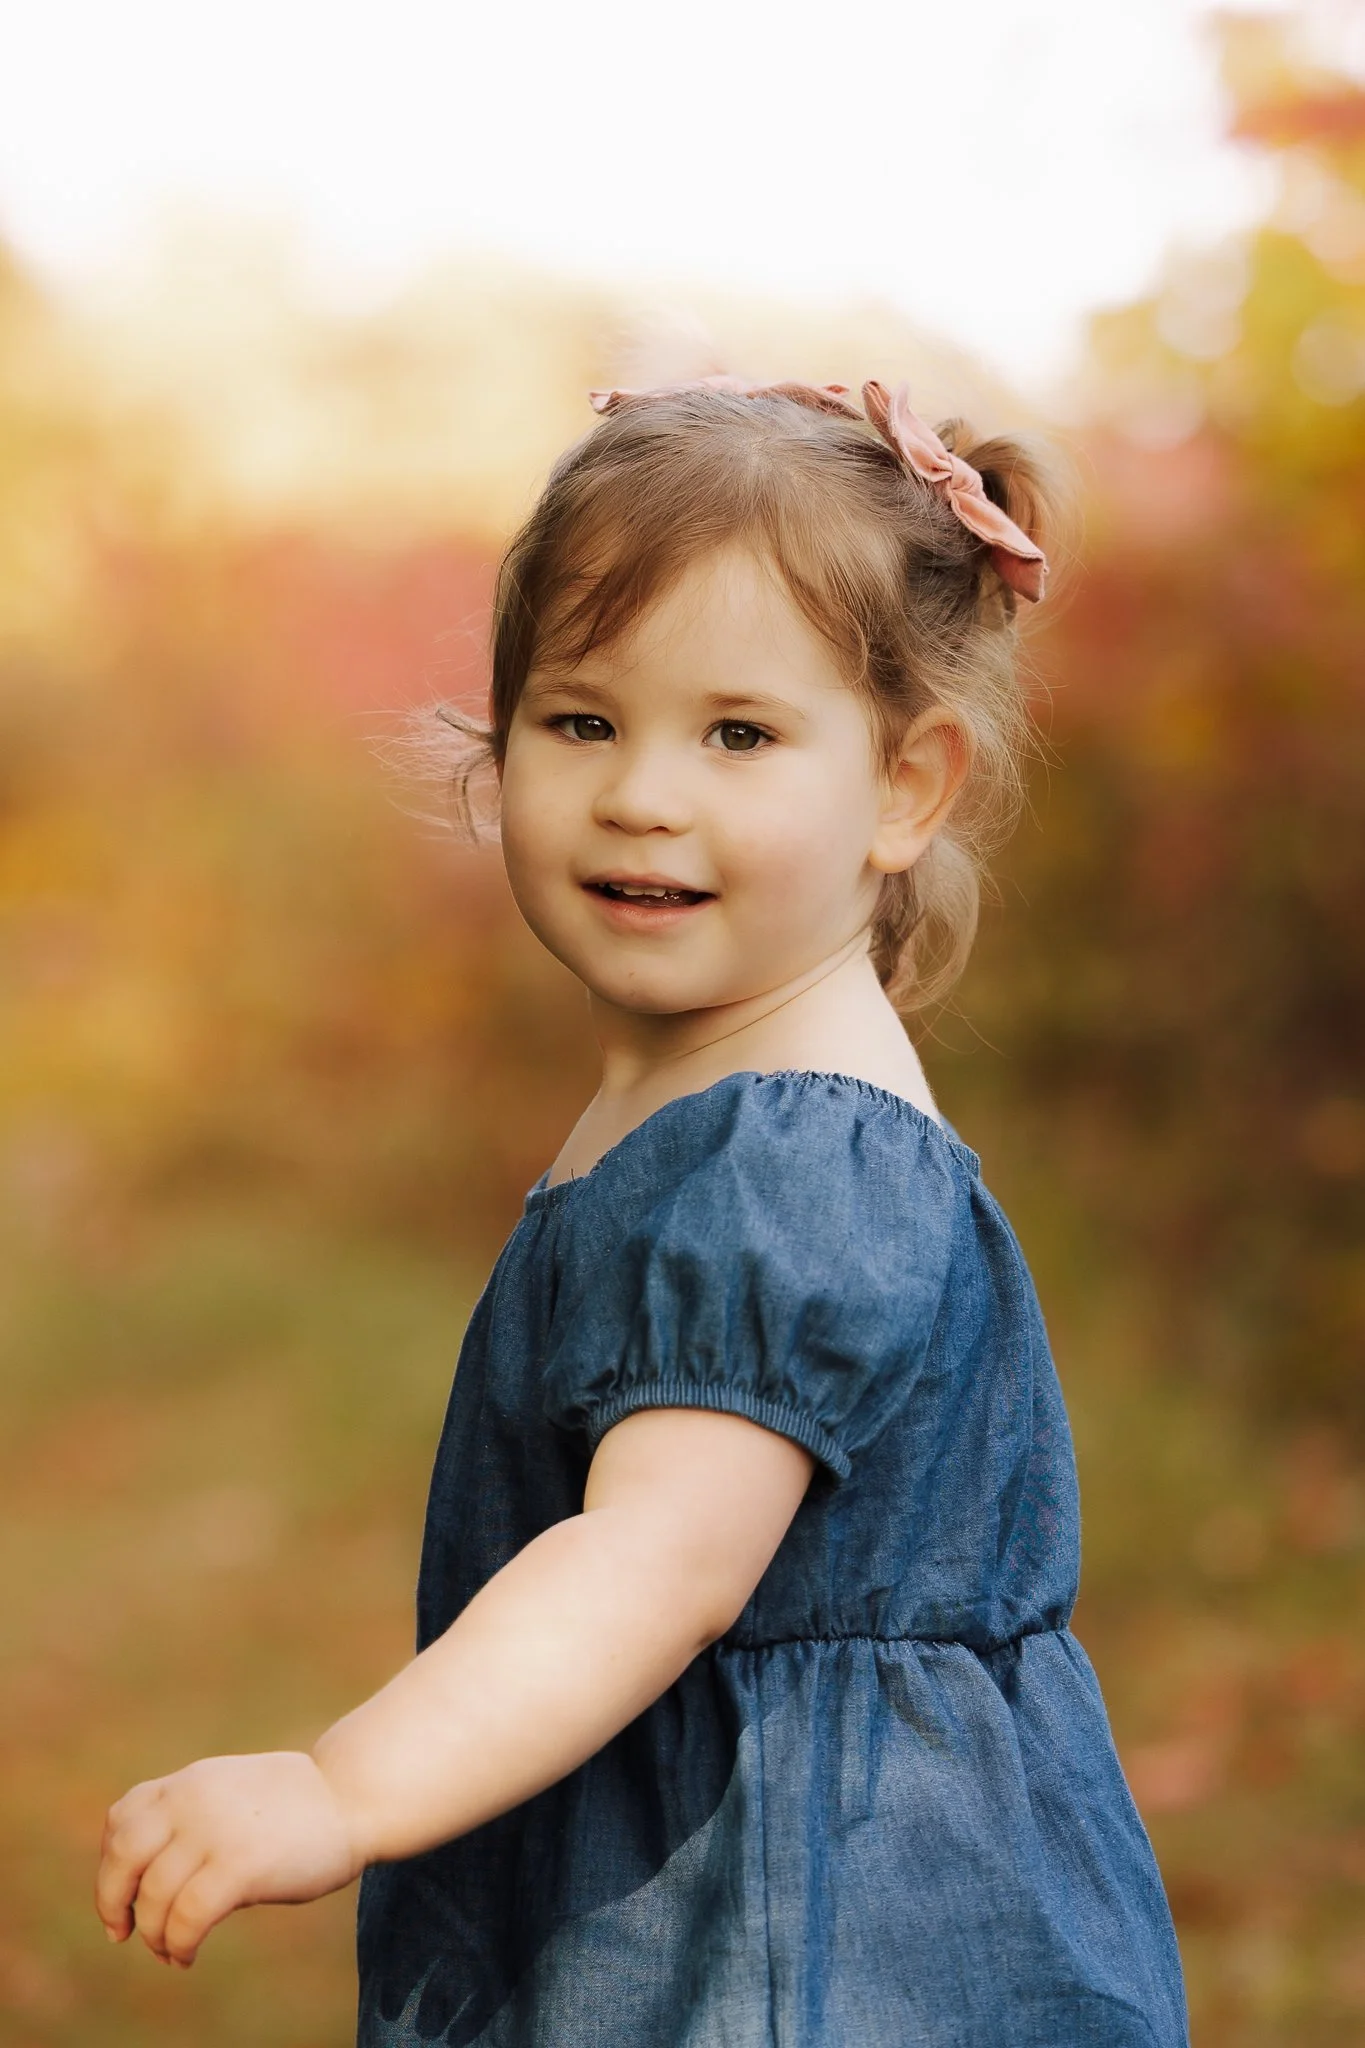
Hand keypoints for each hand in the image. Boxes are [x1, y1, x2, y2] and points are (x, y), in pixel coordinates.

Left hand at [96, 1750, 364, 1967]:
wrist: (353, 1796)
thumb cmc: (297, 1805)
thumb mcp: (231, 1793)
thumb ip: (192, 1815)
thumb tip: (149, 1872)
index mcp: (191, 1782)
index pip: (123, 1818)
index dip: (111, 1863)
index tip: (124, 1895)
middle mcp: (194, 1800)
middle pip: (124, 1857)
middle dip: (113, 1902)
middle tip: (124, 1931)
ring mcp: (215, 1832)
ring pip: (154, 1896)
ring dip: (153, 1935)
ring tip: (170, 1950)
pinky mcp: (240, 1866)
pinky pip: (186, 1918)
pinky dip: (177, 1944)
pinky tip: (187, 1955)